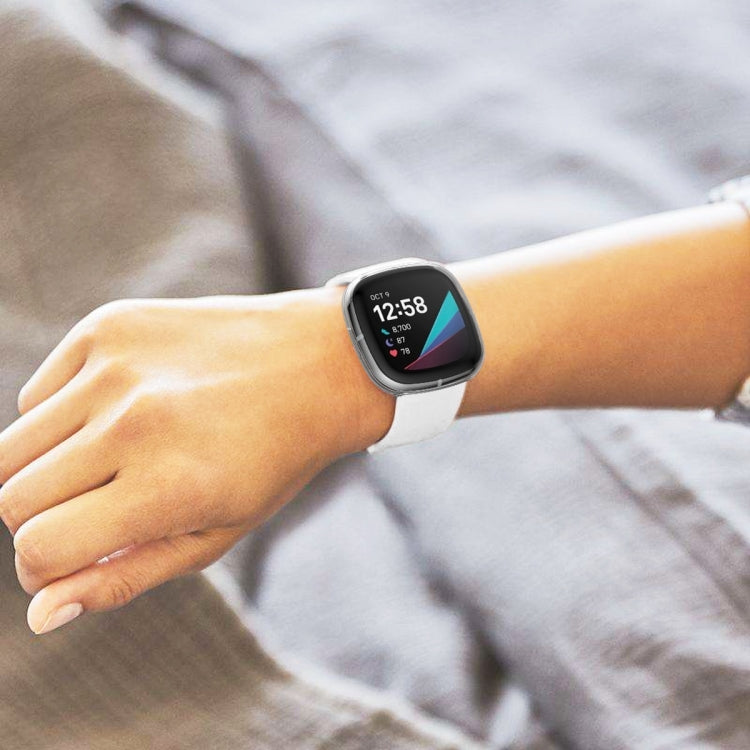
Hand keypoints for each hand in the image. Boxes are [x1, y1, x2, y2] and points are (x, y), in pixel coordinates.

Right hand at [0, 288, 393, 633]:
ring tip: (109, 462)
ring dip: (46, 469)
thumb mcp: (215, 535)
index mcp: (166, 487)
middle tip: (95, 509)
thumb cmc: (271, 460)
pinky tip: (117, 412)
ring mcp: (116, 367)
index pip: (38, 549)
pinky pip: (38, 393)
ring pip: (13, 445)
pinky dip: (62, 416)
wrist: (316, 364)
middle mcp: (132, 422)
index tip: (69, 560)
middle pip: (11, 498)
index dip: (43, 569)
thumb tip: (40, 614)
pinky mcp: (109, 326)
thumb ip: (123, 577)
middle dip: (41, 521)